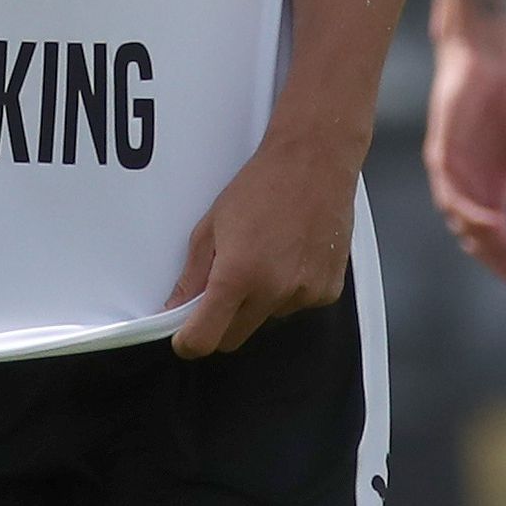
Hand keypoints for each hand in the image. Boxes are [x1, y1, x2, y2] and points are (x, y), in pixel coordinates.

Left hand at [170, 139, 357, 358]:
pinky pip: (297, 306)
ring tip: (265, 255)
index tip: (184, 336)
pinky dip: (289, 291)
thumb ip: (192, 275)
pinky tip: (291, 256)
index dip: (189, 343)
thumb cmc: (262, 186)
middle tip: (221, 288)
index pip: (206, 338)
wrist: (315, 162)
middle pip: (234, 338)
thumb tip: (177, 307)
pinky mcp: (328, 291)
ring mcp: (304, 293)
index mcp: (238, 276)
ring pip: (266, 320)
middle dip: (220, 324)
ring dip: (258, 301)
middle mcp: (273, 291)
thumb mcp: (211, 227)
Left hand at [425, 19, 505, 287]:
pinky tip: (493, 225)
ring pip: (462, 224)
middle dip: (501, 261)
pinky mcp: (441, 155)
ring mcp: (454, 173)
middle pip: (478, 241)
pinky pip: (450, 195)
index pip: (499, 238)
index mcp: (492, 188)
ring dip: (486, 244)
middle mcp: (471, 186)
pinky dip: (470, 214)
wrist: (490, 57)